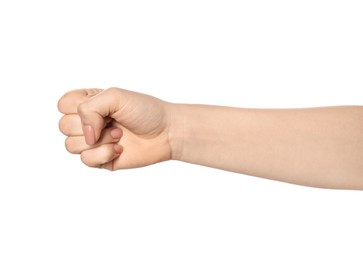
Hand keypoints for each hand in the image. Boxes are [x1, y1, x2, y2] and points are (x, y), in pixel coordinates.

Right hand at [58, 87, 173, 169]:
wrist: (166, 133)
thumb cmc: (145, 111)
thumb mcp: (115, 96)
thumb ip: (89, 108)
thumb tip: (86, 136)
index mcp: (90, 103)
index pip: (63, 104)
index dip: (77, 107)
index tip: (102, 106)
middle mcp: (89, 122)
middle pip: (63, 126)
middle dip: (91, 124)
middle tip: (115, 122)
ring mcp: (94, 142)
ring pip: (71, 146)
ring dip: (99, 140)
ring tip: (119, 135)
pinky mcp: (100, 159)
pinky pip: (86, 160)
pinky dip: (103, 154)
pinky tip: (119, 149)